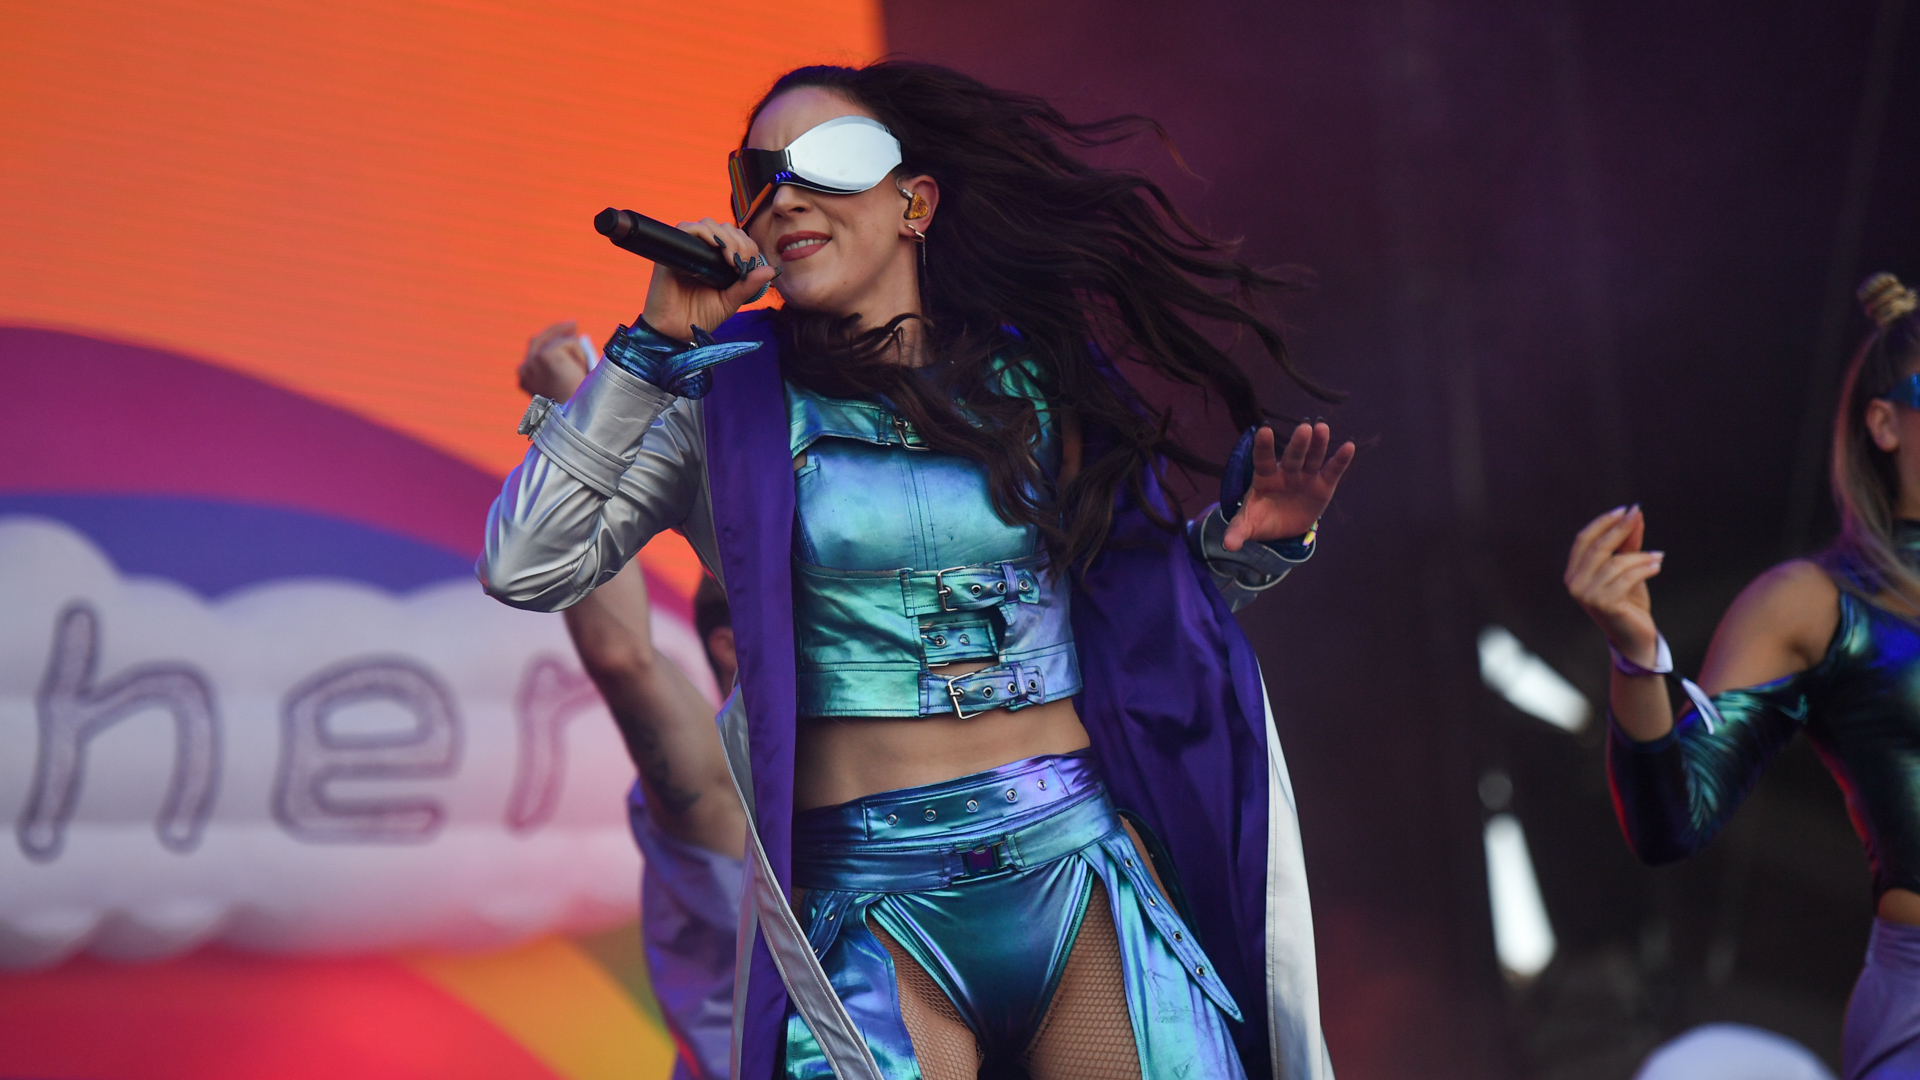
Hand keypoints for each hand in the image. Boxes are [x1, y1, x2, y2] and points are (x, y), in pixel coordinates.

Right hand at [518, 321, 591, 400]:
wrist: (576, 419)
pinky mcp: (546, 355)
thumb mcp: (566, 382)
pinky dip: (580, 356)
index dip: (550, 339)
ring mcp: (533, 360)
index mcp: (525, 379)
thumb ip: (564, 362)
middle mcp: (524, 369)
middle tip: (573, 324)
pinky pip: (570, 343)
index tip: (566, 331)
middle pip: (539, 339)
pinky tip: (578, 373)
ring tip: (581, 375)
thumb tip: (575, 338)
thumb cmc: (577, 406)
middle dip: (557, 330)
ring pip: (560, 342)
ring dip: (577, 354)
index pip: (533, 351)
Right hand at [640, 218, 779, 341]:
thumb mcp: (731, 300)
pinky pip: (685, 228)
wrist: (675, 331)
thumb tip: (772, 270)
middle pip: (723, 227)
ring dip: (725, 236)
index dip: (746, 245)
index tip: (748, 265)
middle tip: (739, 263)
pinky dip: (703, 232)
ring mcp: (686, 250)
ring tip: (730, 258)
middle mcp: (701, 251)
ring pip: (707, 224)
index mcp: (716, 260)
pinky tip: (715, 246)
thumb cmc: (700, 316)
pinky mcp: (671, 252)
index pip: (735, 237)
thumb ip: (749, 285)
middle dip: (738, 242)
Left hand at [1222, 423, 1355, 549]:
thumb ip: (1237, 532)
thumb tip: (1228, 545)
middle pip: (1292, 457)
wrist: (1280, 527)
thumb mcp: (1247, 526)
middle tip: (1304, 428)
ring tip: (1322, 428)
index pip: (1262, 460)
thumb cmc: (1260, 519)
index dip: (1264, 447)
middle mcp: (1286, 473)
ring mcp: (1305, 477)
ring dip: (1318, 444)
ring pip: (1312, 458)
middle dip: (1298, 444)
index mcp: (1264, 478)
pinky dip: (1340, 460)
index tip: (1264, 430)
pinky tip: (1348, 446)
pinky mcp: (1322, 486)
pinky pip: (1331, 471)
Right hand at [1564, 504, 1664, 665]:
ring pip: (1616, 563)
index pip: (1583, 540)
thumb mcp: (1628, 569)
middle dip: (1620, 529)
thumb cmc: (1629, 601)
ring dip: (1640, 555)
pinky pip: (1627, 578)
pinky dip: (1644, 569)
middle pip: (1598, 548)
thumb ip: (1628, 544)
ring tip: (1659, 555)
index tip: (1626, 510)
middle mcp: (1575, 584)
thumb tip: (1635, 515)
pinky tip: (1657, 566)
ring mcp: (1587, 596)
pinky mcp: (1604, 605)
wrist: (1635, 637)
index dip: (1603, 522)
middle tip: (1639, 515)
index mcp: (1574, 573)